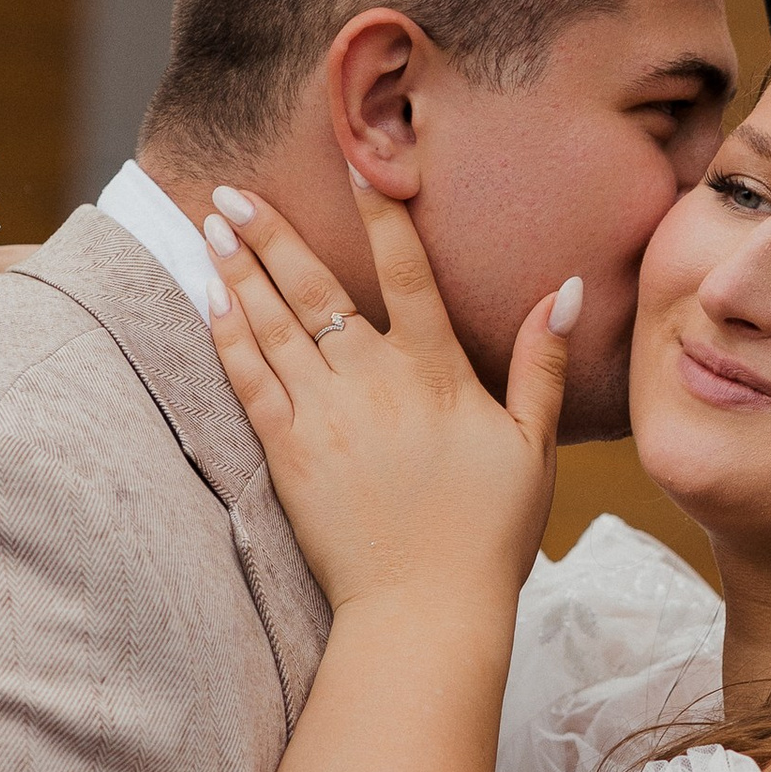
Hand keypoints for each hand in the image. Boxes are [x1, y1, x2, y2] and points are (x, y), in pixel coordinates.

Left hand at [202, 180, 575, 614]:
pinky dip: (226, 335)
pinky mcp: (288, 454)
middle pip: (315, 287)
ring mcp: (325, 416)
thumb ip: (541, 363)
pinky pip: (249, 380)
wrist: (426, 610)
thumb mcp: (533, 447)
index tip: (357, 160)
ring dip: (238, 269)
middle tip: (233, 188)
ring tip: (210, 225)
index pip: (406, 271)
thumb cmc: (488, 535)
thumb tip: (562, 290)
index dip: (379, 211)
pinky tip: (208, 299)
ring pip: (272, 324)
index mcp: (437, 373)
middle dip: (270, 231)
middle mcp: (374, 382)